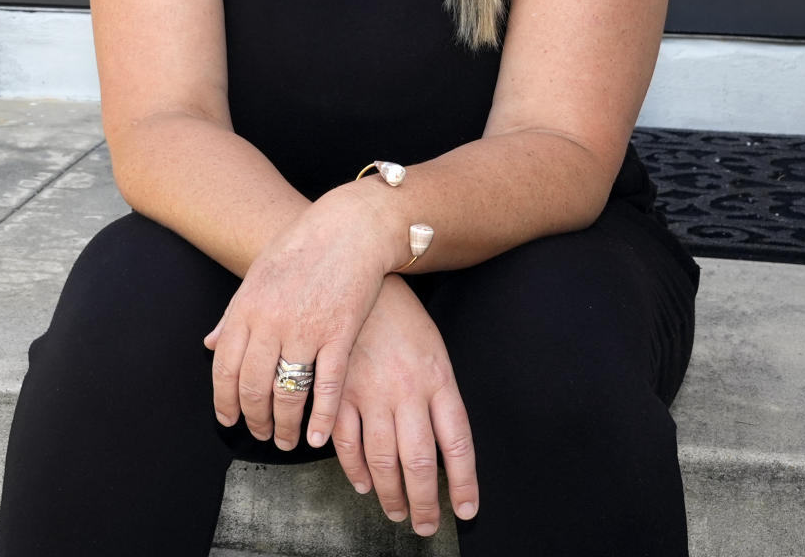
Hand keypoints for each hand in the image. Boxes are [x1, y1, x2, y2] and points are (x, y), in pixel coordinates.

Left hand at [203, 187, 394, 450]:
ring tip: (287, 440)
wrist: (350, 227)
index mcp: (246, 306)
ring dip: (285, 425)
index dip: (225, 401)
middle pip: (253, 387)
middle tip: (261, 433)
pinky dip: (321, 417)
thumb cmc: (304, 244)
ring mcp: (306, 329)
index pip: (225, 367)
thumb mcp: (259, 273)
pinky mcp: (339, 334)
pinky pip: (326, 386)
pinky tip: (316, 435)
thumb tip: (211, 344)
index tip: (229, 419)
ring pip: (287, 393)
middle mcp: (271, 322)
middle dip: (255, 419)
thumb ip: (234, 312)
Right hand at [332, 275, 478, 536]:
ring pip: (383, 459)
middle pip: (420, 461)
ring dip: (391, 494)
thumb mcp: (433, 350)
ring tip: (397, 513)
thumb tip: (444, 447)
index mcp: (438, 378)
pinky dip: (355, 470)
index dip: (463, 482)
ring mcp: (371, 391)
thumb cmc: (402, 317)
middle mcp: (407, 390)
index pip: (457, 443)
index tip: (465, 510)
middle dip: (424, 502)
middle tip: (427, 525)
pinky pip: (346, 441)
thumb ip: (439, 395)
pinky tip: (364, 484)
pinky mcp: (339, 389)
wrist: (361, 279)